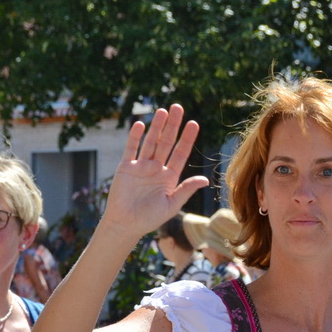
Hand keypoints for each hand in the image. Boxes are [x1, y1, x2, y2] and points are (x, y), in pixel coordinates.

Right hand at [101, 106, 212, 241]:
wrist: (126, 225)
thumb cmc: (150, 218)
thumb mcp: (172, 204)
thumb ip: (186, 189)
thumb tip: (205, 179)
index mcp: (169, 177)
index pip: (180, 153)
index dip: (187, 139)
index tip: (193, 124)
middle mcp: (156, 168)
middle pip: (166, 142)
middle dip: (173, 126)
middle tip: (178, 107)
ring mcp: (141, 166)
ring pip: (150, 142)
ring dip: (156, 127)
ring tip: (163, 111)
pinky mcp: (126, 167)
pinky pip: (131, 149)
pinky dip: (135, 137)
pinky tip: (140, 124)